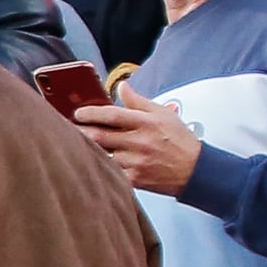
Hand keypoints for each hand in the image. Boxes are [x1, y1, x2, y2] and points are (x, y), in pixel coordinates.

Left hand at [72, 82, 202, 195]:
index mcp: (146, 123)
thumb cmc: (179, 141)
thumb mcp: (162, 114)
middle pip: (101, 136)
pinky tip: (94, 162)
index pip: (112, 115)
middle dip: (82, 132)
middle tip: (71, 128)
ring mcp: (137, 162)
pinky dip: (102, 167)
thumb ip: (138, 101)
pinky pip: (112, 173)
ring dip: (90, 150)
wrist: (195, 170)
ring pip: (104, 155)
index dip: (91, 113)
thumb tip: (122, 86)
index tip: (79, 113)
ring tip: (78, 145)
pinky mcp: (136, 179)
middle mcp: (140, 142)